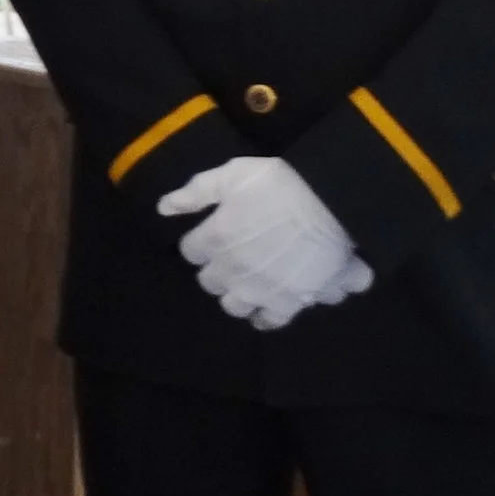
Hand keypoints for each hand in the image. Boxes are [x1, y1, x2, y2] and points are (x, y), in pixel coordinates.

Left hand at [159, 156, 374, 331]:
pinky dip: (271, 316)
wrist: (331, 203)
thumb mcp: (231, 175)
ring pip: (237, 307)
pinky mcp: (293, 303)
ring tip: (249, 284)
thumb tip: (162, 208)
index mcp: (215, 240)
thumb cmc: (279, 183)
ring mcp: (263, 291)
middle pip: (211, 283)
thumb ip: (195, 193)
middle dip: (216, 271)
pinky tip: (273, 305)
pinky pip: (274, 321)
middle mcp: (234, 272)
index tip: (210, 235)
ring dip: (239, 296)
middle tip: (230, 258)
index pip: (191, 252)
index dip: (199, 243)